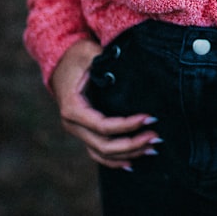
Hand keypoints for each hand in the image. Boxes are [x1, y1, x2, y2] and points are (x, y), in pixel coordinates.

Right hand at [49, 38, 161, 168]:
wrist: (60, 60)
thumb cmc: (78, 55)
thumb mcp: (91, 54)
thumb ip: (107, 62)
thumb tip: (131, 68)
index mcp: (73, 108)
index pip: (103, 126)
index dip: (128, 125)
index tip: (149, 117)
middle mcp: (72, 124)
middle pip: (104, 145)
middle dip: (132, 144)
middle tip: (156, 137)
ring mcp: (77, 131)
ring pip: (102, 153)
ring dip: (127, 154)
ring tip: (152, 149)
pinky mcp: (84, 132)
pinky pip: (98, 152)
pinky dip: (114, 160)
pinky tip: (132, 162)